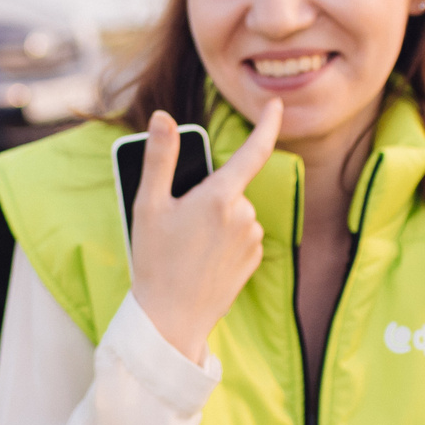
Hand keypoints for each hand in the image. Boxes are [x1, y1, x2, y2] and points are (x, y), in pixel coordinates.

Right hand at [128, 102, 281, 362]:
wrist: (171, 319)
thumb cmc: (155, 262)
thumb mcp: (148, 206)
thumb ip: (160, 158)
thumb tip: (165, 118)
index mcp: (219, 197)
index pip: (253, 151)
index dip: (267, 124)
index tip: (276, 105)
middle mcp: (243, 215)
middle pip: (229, 188)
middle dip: (207, 195)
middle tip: (176, 222)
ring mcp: (252, 239)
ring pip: (235, 212)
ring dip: (216, 220)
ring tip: (186, 247)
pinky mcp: (254, 260)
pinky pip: (242, 236)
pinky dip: (225, 240)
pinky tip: (203, 259)